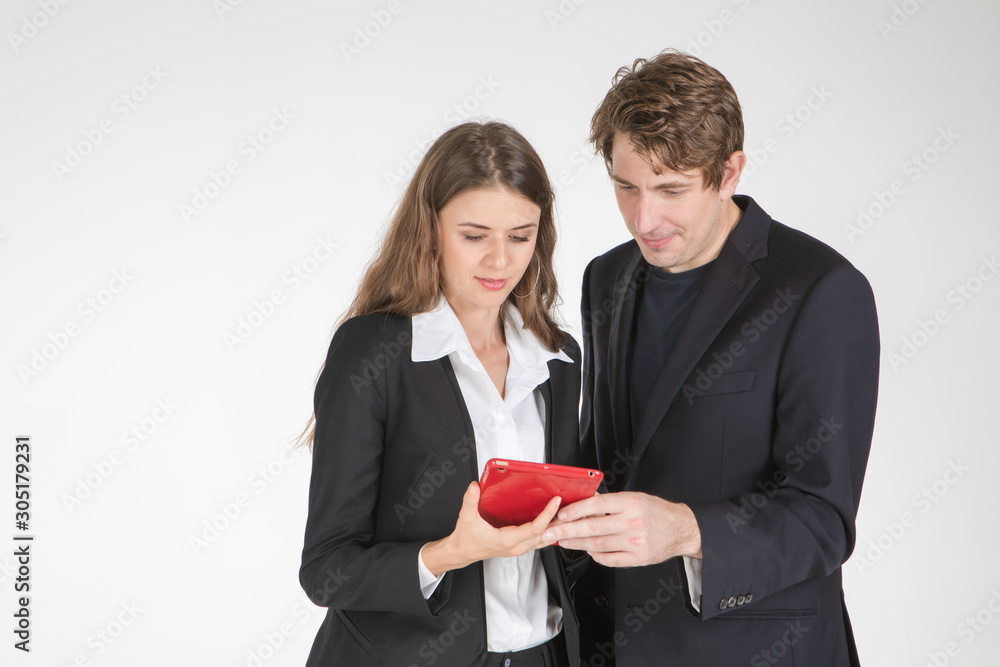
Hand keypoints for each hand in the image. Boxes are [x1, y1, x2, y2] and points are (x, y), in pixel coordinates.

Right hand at [421, 482, 560, 576]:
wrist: (461, 553)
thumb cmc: (466, 539)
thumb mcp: (467, 518)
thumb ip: (470, 501)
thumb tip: (474, 487)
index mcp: (507, 540)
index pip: (535, 528)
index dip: (547, 514)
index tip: (556, 501)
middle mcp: (516, 546)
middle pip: (545, 535)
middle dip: (558, 521)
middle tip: (570, 506)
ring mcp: (519, 548)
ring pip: (544, 540)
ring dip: (555, 528)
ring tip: (565, 513)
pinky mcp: (518, 547)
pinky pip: (539, 540)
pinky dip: (548, 531)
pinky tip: (552, 522)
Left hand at [542, 492, 701, 567]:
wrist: (682, 529)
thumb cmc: (657, 511)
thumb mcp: (634, 498)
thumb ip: (610, 502)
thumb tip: (583, 502)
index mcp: (630, 503)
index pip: (596, 505)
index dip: (575, 510)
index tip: (560, 514)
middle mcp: (632, 522)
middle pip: (592, 527)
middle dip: (566, 530)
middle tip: (550, 532)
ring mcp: (635, 542)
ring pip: (598, 544)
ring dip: (576, 543)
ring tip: (561, 542)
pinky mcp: (638, 558)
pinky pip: (610, 559)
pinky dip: (595, 555)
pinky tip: (586, 551)